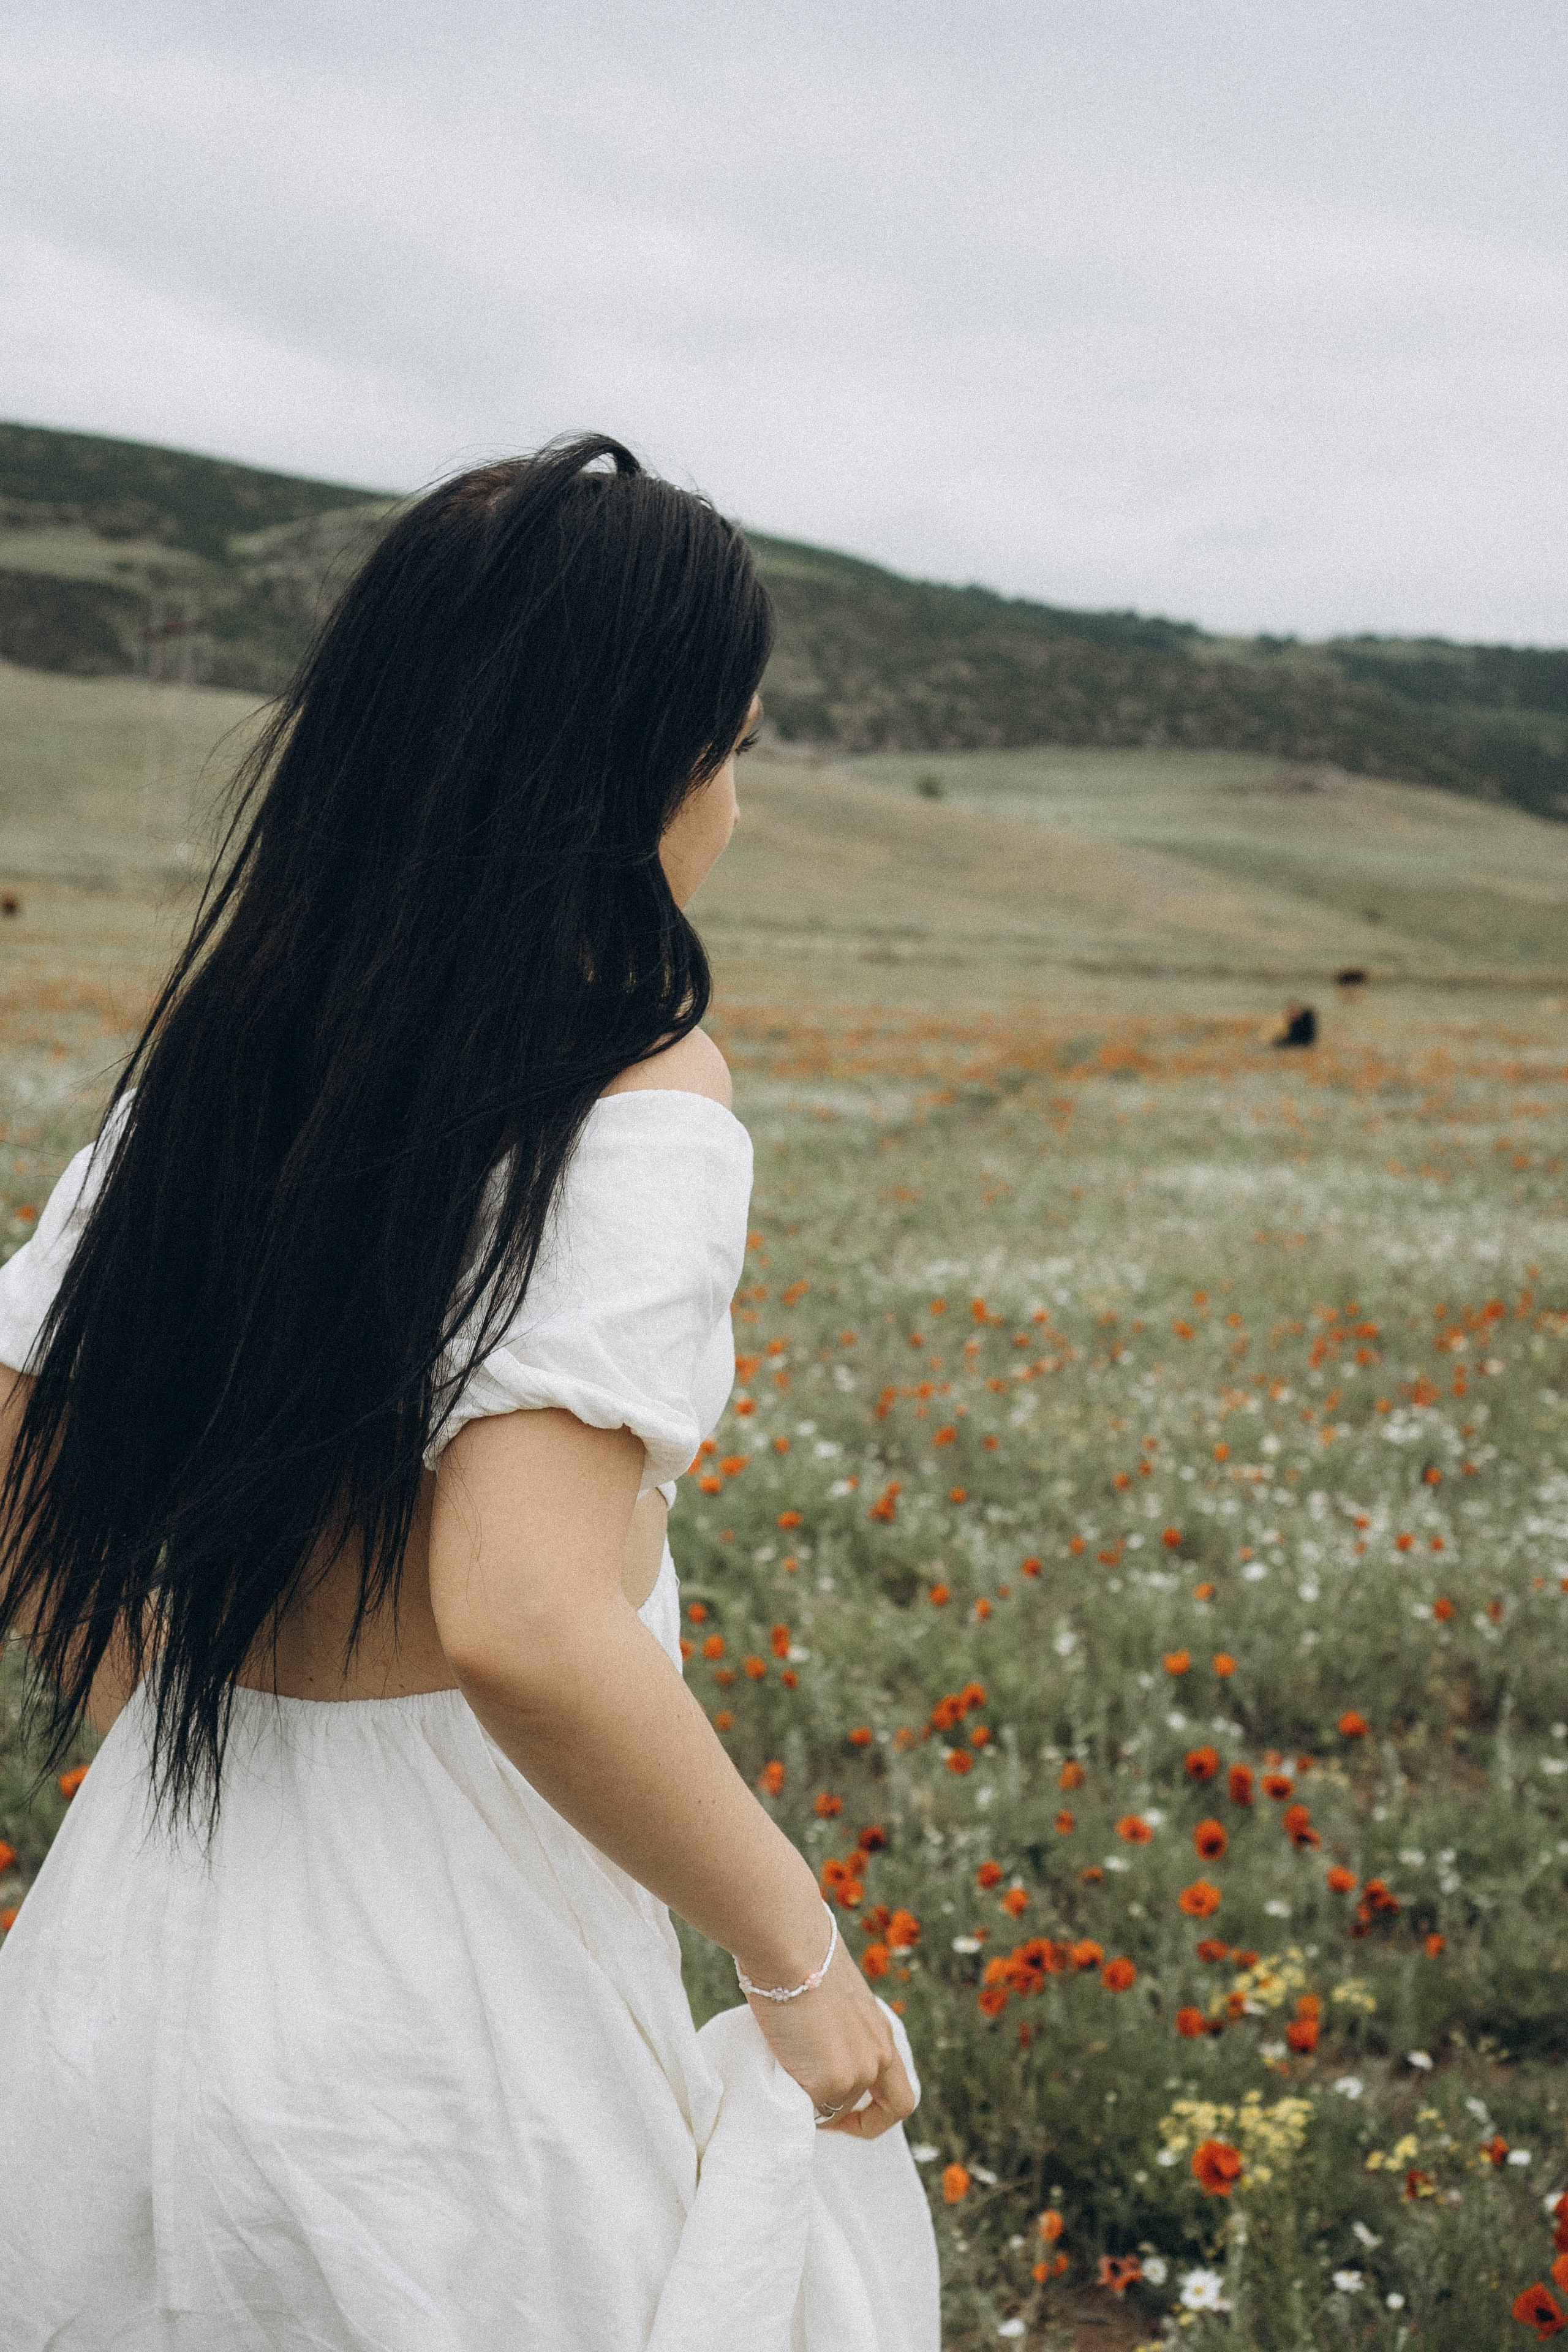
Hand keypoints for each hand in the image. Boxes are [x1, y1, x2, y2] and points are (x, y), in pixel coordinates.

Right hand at [741, 1930, 915, 2137]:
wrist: (790, 1945)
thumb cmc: (802, 1956)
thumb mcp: (835, 1997)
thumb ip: (837, 2028)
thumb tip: (811, 2046)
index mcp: (882, 2033)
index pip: (898, 2095)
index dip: (875, 2111)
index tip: (847, 2110)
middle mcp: (877, 2057)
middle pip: (870, 2108)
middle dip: (844, 2114)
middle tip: (813, 2106)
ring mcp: (855, 2073)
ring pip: (831, 2110)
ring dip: (809, 2100)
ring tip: (783, 2068)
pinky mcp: (827, 2083)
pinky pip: (805, 2108)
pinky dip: (791, 2100)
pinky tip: (775, 2071)